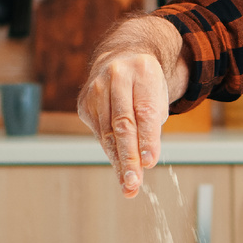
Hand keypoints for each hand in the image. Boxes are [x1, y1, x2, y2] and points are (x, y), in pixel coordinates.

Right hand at [77, 52, 168, 197]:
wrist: (121, 58)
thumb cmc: (145, 85)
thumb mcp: (158, 98)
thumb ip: (153, 127)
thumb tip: (145, 162)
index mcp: (142, 71)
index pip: (145, 111)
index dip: (147, 138)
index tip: (149, 162)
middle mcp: (116, 77)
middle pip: (123, 124)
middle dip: (128, 157)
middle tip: (133, 183)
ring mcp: (96, 88)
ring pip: (107, 133)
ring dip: (118, 161)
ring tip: (128, 185)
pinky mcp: (84, 102)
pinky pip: (98, 133)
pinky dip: (110, 151)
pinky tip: (119, 165)